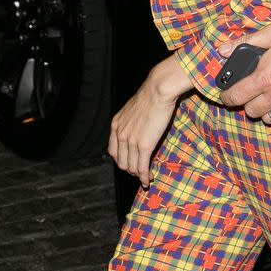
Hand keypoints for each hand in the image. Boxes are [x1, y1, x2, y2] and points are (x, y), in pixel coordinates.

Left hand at [108, 55, 191, 186]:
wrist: (158, 90)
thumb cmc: (150, 96)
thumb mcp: (133, 109)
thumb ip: (131, 121)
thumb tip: (138, 129)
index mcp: (116, 125)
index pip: (113, 152)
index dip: (121, 161)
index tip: (129, 164)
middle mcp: (120, 134)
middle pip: (121, 162)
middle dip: (129, 170)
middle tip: (139, 173)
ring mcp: (131, 141)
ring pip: (131, 166)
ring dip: (137, 175)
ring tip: (145, 178)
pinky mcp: (144, 145)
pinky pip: (142, 167)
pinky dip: (144, 176)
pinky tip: (148, 180)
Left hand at [217, 21, 270, 122]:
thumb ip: (245, 42)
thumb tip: (222, 50)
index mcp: (263, 79)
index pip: (236, 97)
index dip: (227, 97)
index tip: (225, 95)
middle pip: (251, 111)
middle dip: (247, 103)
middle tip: (250, 93)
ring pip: (268, 119)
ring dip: (264, 111)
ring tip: (266, 99)